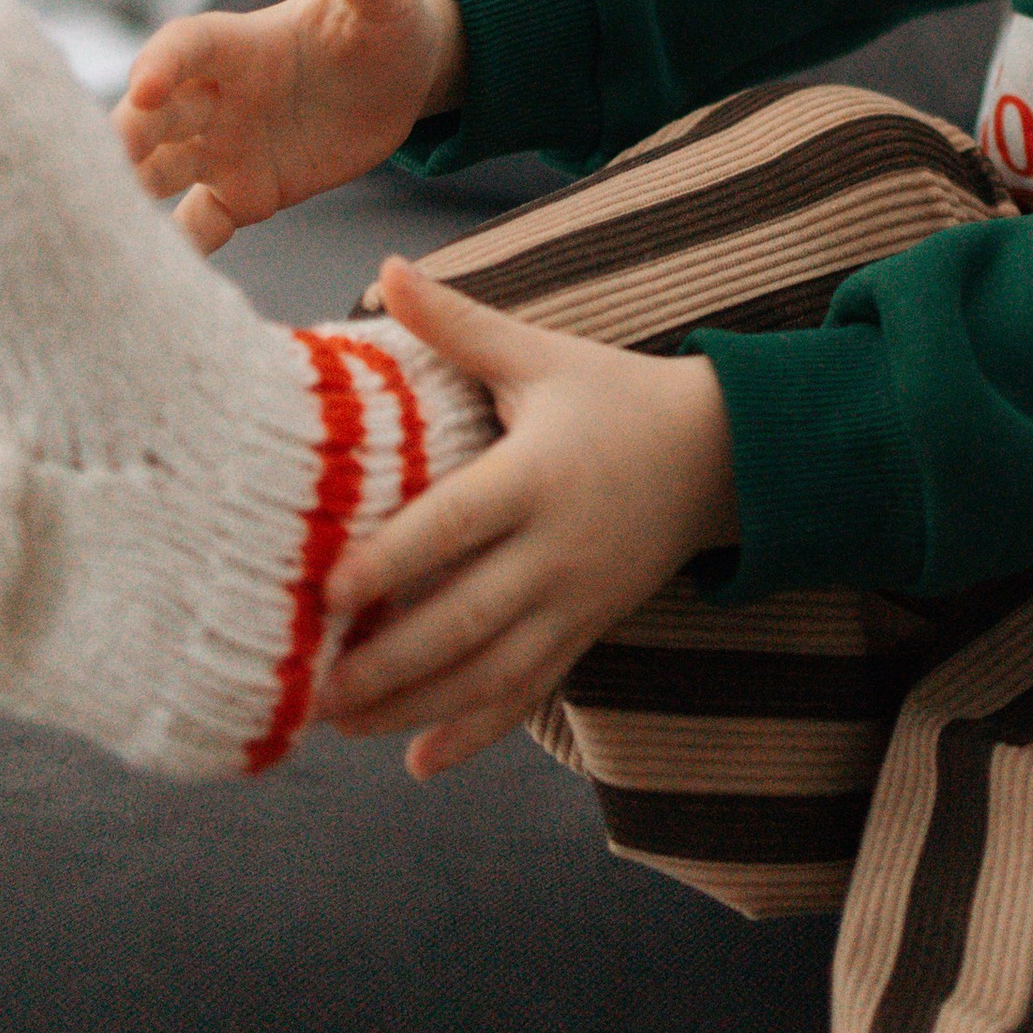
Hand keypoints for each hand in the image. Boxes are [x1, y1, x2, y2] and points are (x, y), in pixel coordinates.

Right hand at [115, 0, 464, 254]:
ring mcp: (221, 147)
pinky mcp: (242, 193)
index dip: (162, 63)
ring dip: (129, 198)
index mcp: (237, 43)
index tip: (144, 86)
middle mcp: (213, 97)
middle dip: (122, 142)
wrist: (400, 75)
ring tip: (91, 237)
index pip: (185, 47)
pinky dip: (177, 252)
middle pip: (152, 118)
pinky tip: (152, 288)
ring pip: (159, 173)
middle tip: (92, 175)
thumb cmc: (385, 22)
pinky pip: (199, 224)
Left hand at [315, 257, 738, 779]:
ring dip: (413, 706)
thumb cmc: (613, 395)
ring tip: (336, 722)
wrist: (721, 454)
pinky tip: (418, 764)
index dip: (392, 561)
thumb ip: (459, 324)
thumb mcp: (541, 355)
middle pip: (466, 618)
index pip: (456, 526)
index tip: (328, 591)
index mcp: (539, 475)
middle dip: (388, 661)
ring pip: (490, 671)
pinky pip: (529, 694)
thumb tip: (385, 268)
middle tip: (311, 685)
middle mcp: (558, 549)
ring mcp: (576, 601)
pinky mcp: (587, 632)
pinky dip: (474, 734)